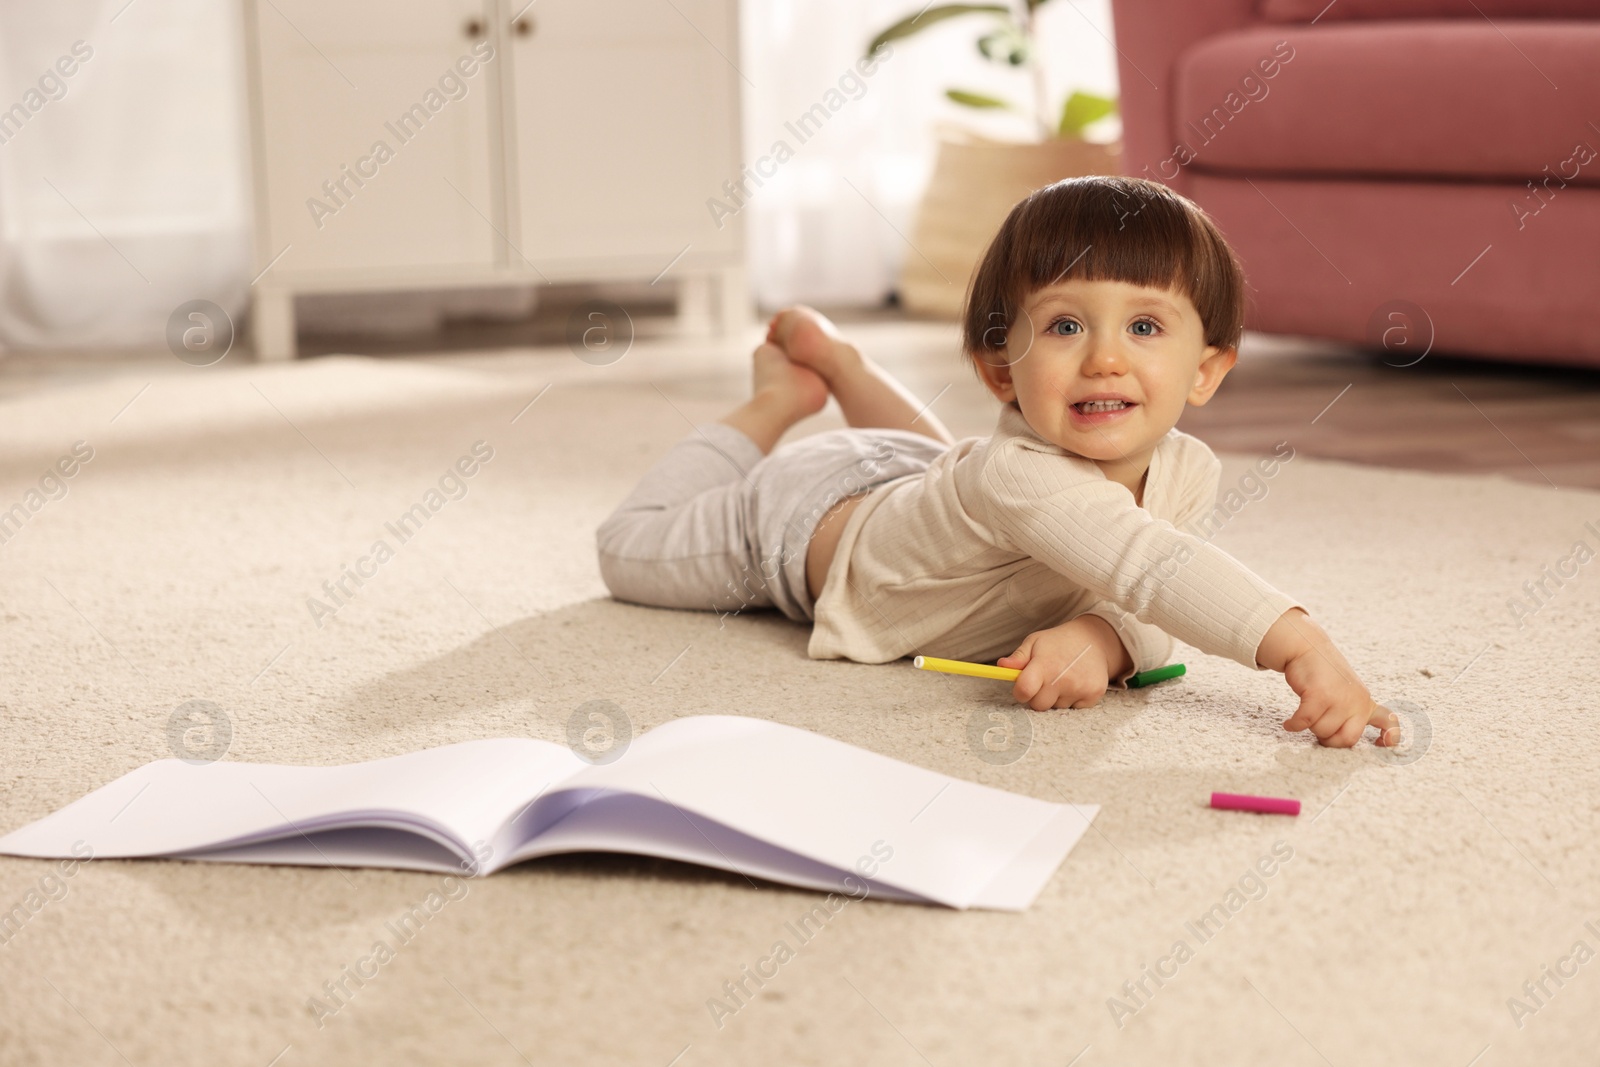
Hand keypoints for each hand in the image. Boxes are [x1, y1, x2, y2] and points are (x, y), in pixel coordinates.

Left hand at [997, 616, 1127, 710]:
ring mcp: (1080, 688)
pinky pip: (1073, 709)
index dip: (1020, 692)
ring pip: (1056, 708)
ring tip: (1063, 678)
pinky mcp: (1093, 695)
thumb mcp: (1035, 642)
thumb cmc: (1058, 642)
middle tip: (1045, 680)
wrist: (1095, 640)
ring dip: (1056, 698)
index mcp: (1045, 664)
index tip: (1023, 687)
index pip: (1024, 691)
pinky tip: (1076, 683)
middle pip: (1038, 705)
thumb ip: (1018, 657)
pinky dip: (1072, 700)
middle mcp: (1063, 679)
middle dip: (1037, 696)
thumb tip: (1001, 666)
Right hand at [1261, 610, 1398, 747]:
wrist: (1308, 647)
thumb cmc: (1323, 674)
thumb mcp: (1346, 692)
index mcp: (1365, 702)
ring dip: (1309, 727)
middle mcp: (1357, 702)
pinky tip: (1289, 724)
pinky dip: (1294, 725)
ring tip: (1304, 714)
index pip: (1389, 723)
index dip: (1391, 737)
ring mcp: (1340, 699)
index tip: (1379, 743)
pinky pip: (1305, 722)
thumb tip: (1342, 740)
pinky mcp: (1320, 695)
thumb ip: (1350, 713)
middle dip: (1329, 740)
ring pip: (1323, 732)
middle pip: (1347, 740)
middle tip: (1318, 728)